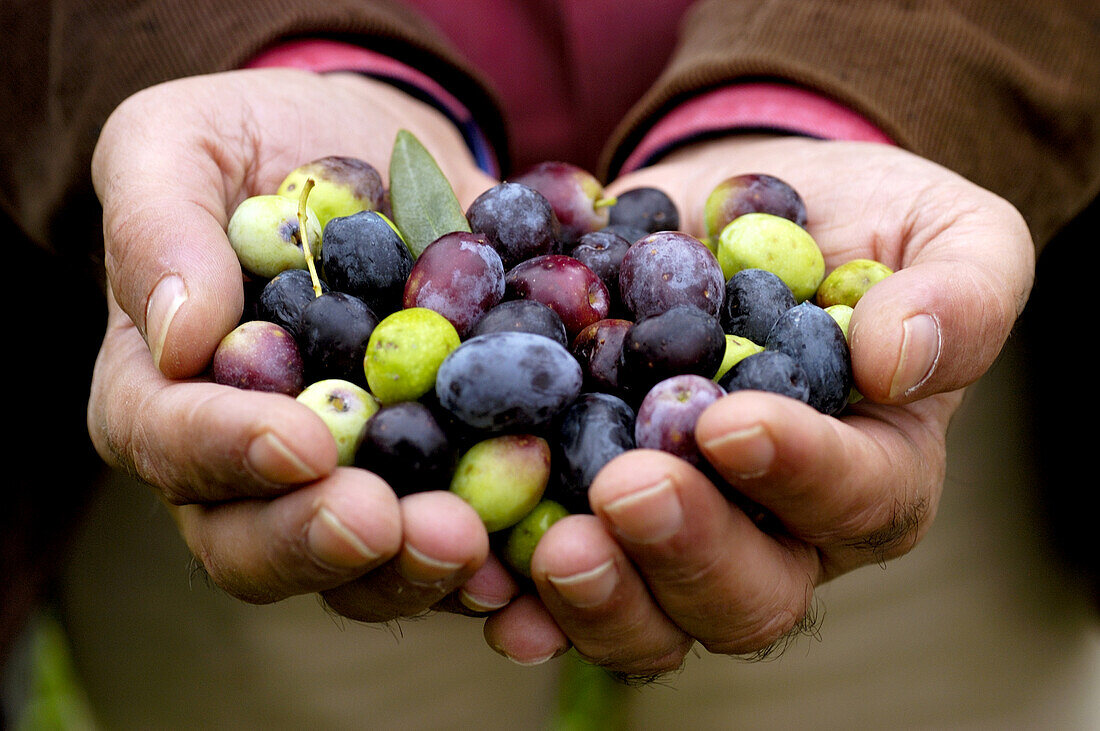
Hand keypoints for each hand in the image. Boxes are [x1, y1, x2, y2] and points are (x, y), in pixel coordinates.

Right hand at [86, 68, 511, 620]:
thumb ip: (158, 226)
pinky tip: (534, 553)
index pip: (169, 442)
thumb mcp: (182, 142)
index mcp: (165, 391)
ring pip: (360, 569)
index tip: (301, 442)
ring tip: (473, 543)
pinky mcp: (435, 476)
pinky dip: (498, 557)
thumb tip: (179, 338)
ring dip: (412, 571)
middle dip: (322, 543)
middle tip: (388, 523)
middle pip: (256, 544)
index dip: (228, 453)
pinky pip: (459, 536)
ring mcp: (346, 481)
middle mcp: (245, 463)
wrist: (379, 150)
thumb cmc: (260, 140)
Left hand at [483, 135, 1034, 673]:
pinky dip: (519, 594)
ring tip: (553, 551)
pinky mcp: (592, 515)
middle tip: (627, 491)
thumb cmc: (854, 224)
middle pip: (749, 595)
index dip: (798, 472)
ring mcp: (678, 537)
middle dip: (688, 551)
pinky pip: (561, 583)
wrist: (727, 211)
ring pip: (654, 617)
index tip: (731, 421)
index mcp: (872, 472)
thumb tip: (900, 361)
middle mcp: (776, 533)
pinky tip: (485, 582)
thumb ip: (962, 291)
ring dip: (600, 598)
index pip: (855, 499)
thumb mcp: (944, 229)